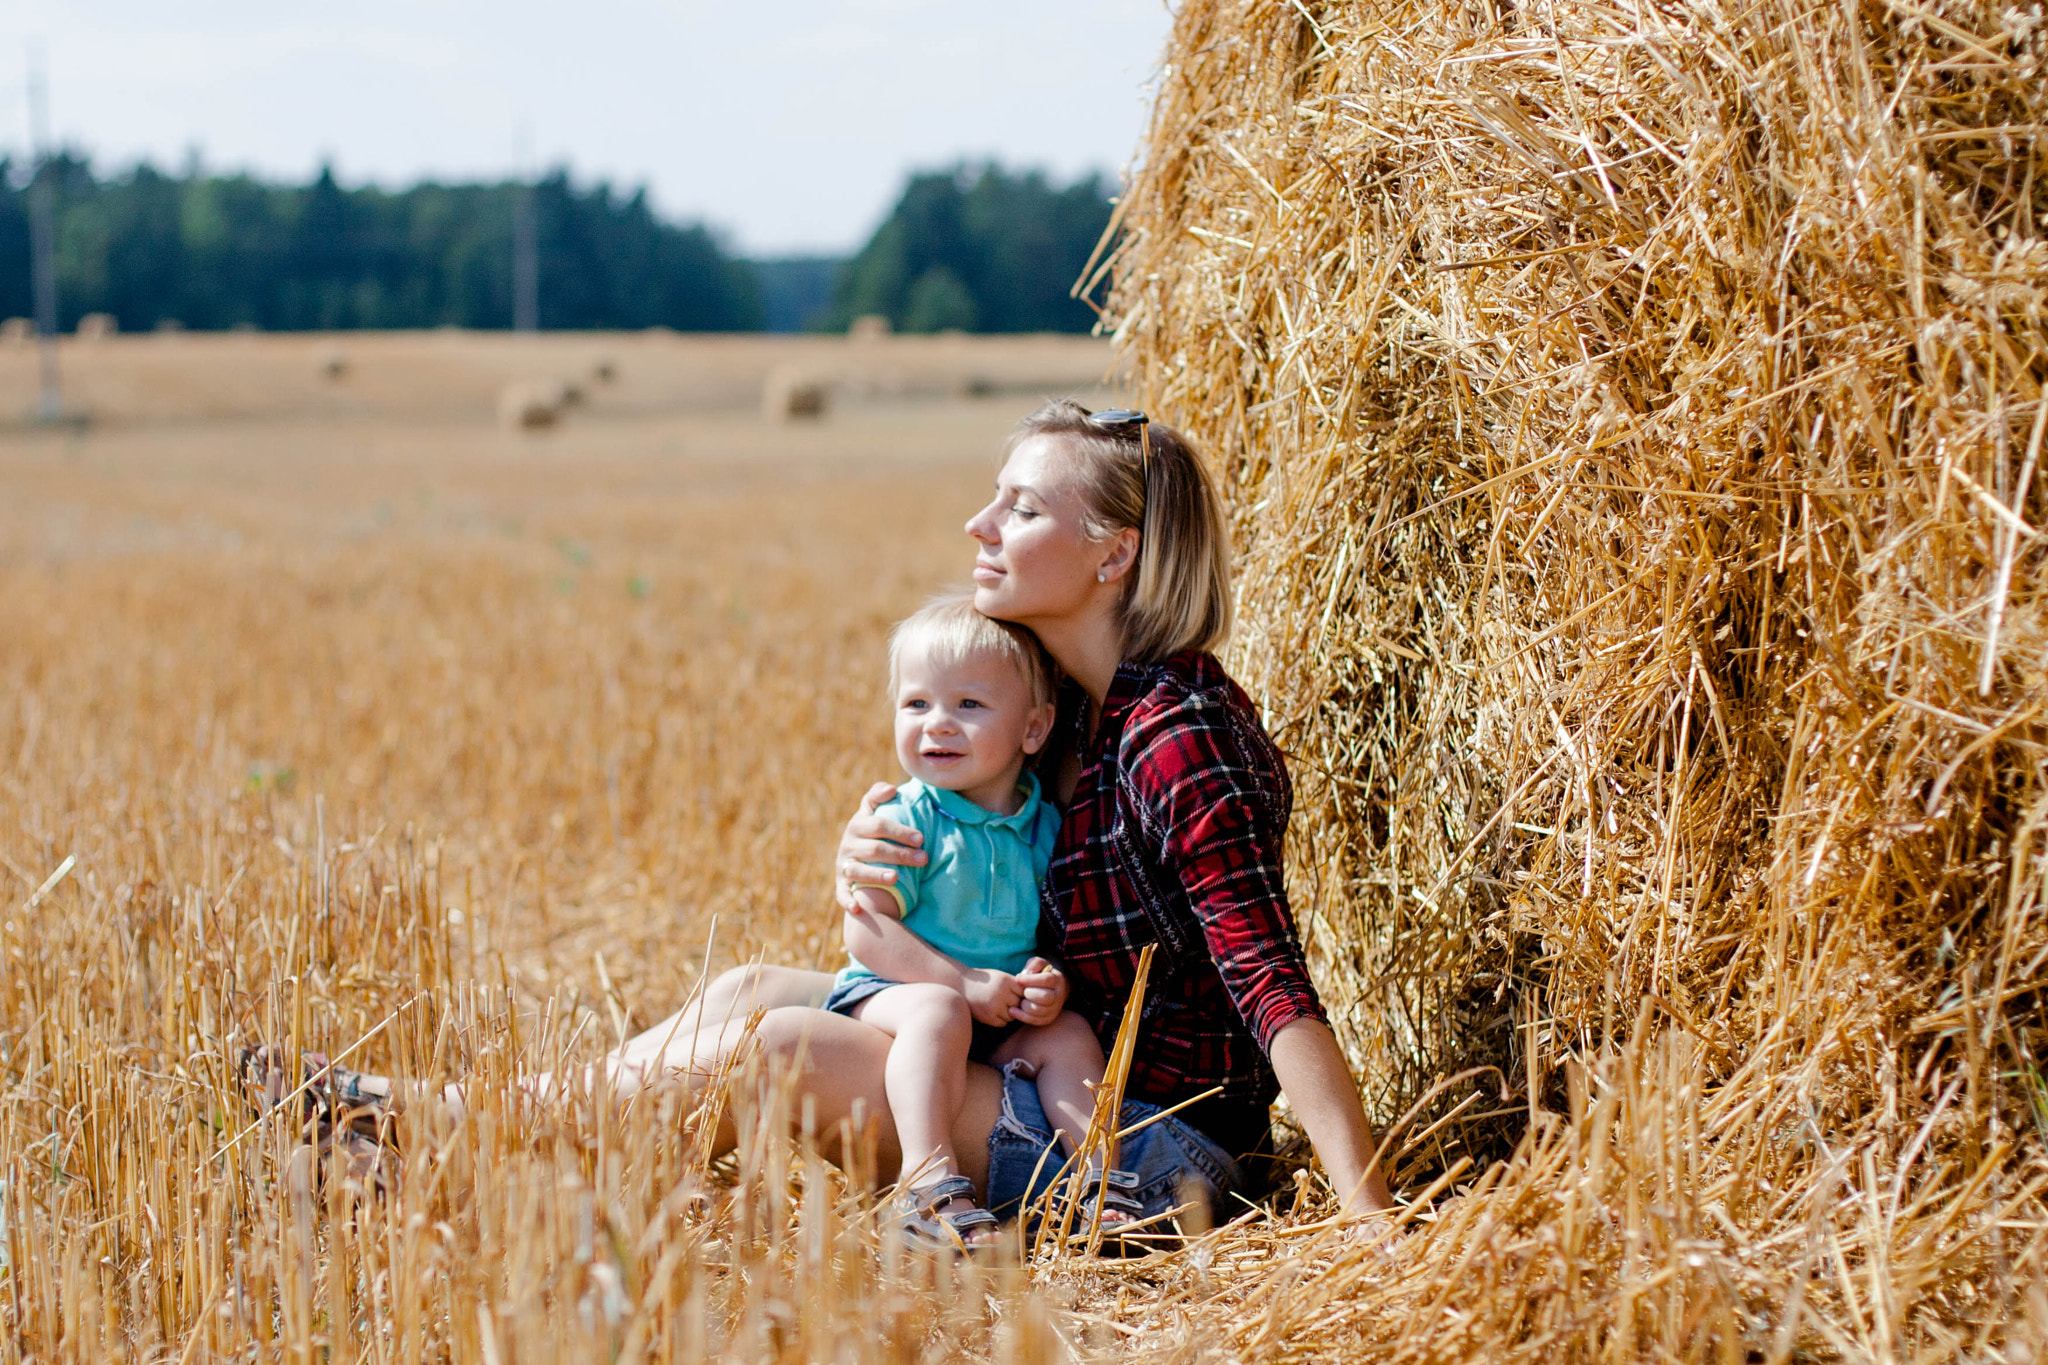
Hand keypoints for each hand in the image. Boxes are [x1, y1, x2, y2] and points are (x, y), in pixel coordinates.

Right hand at [834, 782, 923, 910]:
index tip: (920, 838)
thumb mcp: (870, 809)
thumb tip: (892, 789)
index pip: (878, 825)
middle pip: (875, 849)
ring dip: (876, 875)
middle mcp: (848, 844)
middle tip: (923, 859)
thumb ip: (877, 795)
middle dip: (900, 854)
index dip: (899, 830)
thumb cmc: (870, 829)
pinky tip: (858, 909)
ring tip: (896, 878)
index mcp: (857, 824)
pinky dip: (848, 901)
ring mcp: (843, 865)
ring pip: (859, 871)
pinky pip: (842, 894)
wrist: (851, 851)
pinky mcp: (841, 884)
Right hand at [959, 969, 1025, 1027]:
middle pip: (1019, 1004)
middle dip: (1016, 1004)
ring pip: (1012, 1016)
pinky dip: (1000, 1019)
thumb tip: (1033, 996)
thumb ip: (1015, 985)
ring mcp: (994, 1006)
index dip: (1021, 994)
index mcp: (1005, 981)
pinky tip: (994, 1012)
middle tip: (1008, 1002)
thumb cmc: (984, 981)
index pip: (1024, 992)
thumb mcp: (1000, 977)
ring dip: (1009, 1013)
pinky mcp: (988, 1017)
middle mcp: (1001, 993)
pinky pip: (1002, 1023)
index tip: (1016, 994)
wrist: (961, 985)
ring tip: (1000, 1007)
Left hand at [1011, 957, 1067, 1025]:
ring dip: (1024, 1006)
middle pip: (1045, 997)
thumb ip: (1033, 964)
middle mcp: (1059, 995)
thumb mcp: (1038, 964)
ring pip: (1039, 1010)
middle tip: (1021, 991)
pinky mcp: (1048, 1019)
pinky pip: (1035, 1021)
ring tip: (1018, 1000)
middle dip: (1029, 994)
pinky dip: (1022, 1016)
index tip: (1017, 978)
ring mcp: (1055, 1008)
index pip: (1046, 980)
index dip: (1030, 979)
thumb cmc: (1040, 974)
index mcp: (1058, 979)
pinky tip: (1012, 1010)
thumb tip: (1026, 974)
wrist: (1050, 989)